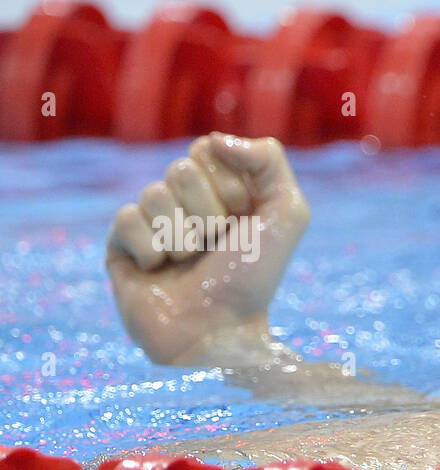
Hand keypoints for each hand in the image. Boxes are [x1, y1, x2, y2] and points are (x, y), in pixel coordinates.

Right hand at [105, 132, 310, 365]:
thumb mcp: (286, 213)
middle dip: (208, 213)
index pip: (207, 150)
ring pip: (154, 194)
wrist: (220, 330)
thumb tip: (215, 139)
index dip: (230, 186)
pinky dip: (154, 250)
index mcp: (221, 188)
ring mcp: (151, 221)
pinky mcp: (121, 245)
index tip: (243, 220)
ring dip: (183, 237)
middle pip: (181, 169)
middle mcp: (185, 201)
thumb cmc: (253, 276)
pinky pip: (127, 220)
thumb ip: (269, 160)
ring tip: (191, 264)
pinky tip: (162, 272)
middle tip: (216, 246)